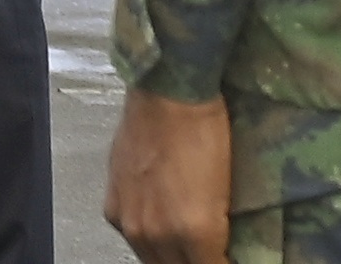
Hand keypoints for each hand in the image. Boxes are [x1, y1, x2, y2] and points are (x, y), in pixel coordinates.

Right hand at [105, 88, 230, 263]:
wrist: (166, 93)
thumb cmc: (205, 132)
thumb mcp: (227, 192)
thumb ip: (220, 233)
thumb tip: (219, 250)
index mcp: (194, 233)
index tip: (226, 258)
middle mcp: (157, 235)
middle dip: (195, 263)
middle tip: (208, 253)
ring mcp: (130, 221)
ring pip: (152, 261)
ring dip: (170, 259)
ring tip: (186, 248)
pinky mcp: (113, 205)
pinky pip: (132, 239)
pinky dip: (148, 241)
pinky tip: (160, 229)